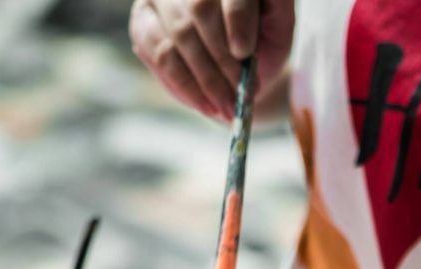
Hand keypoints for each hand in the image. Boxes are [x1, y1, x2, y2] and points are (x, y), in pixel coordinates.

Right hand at [130, 0, 294, 118]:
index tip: (243, 52)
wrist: (237, 57)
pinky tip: (206, 105)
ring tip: (228, 107)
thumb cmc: (261, 36)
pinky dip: (185, 85)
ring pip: (179, 35)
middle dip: (222, 60)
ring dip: (206, 79)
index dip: (236, 18)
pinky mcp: (142, 19)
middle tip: (239, 94)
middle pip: (199, 10)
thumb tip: (267, 6)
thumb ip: (276, 9)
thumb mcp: (278, 22)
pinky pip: (158, 53)